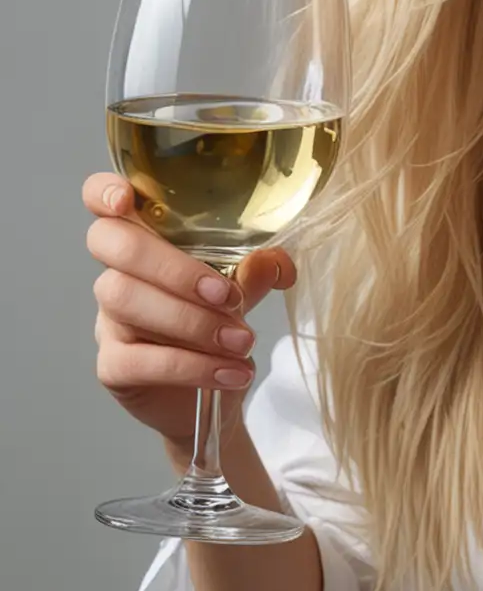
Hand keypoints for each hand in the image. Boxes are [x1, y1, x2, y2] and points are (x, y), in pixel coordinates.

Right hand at [85, 172, 295, 448]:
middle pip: (115, 247)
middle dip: (173, 266)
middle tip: (227, 296)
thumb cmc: (216, 329)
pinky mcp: (112, 366)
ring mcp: (109, 322)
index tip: (127, 197)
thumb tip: (274, 263)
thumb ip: (252, 273)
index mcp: (145, 244)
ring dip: (192, 321)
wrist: (211, 398)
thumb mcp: (241, 295)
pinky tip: (232, 372)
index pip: (102, 205)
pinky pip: (139, 360)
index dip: (103, 192)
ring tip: (242, 342)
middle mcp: (118, 276)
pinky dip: (193, 366)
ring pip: (126, 300)